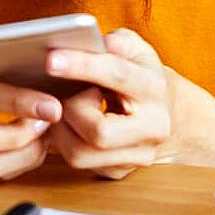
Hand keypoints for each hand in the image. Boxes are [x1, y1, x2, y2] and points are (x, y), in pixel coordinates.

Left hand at [41, 29, 214, 176]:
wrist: (164, 113)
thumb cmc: (139, 74)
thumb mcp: (136, 50)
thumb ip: (119, 42)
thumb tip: (102, 42)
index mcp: (154, 89)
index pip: (117, 76)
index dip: (82, 66)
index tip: (50, 60)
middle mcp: (152, 128)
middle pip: (99, 132)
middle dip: (71, 110)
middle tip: (61, 93)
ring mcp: (137, 156)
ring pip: (81, 154)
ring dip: (60, 128)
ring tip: (63, 106)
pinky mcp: (118, 172)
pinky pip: (78, 163)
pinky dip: (62, 141)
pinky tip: (64, 122)